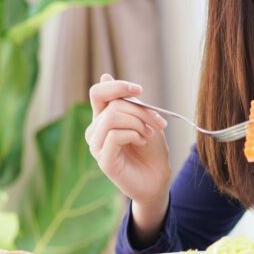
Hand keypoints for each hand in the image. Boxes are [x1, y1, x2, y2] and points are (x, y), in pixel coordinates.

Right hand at [85, 74, 171, 209]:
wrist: (158, 178)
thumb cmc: (151, 149)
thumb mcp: (144, 119)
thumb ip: (127, 102)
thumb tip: (104, 75)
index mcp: (103, 118)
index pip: (98, 93)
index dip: (117, 86)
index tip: (139, 90)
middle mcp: (95, 131)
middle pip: (112, 105)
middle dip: (141, 110)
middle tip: (158, 123)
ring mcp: (97, 147)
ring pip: (112, 117)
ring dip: (138, 122)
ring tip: (148, 134)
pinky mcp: (103, 161)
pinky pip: (114, 135)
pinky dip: (133, 134)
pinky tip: (141, 142)